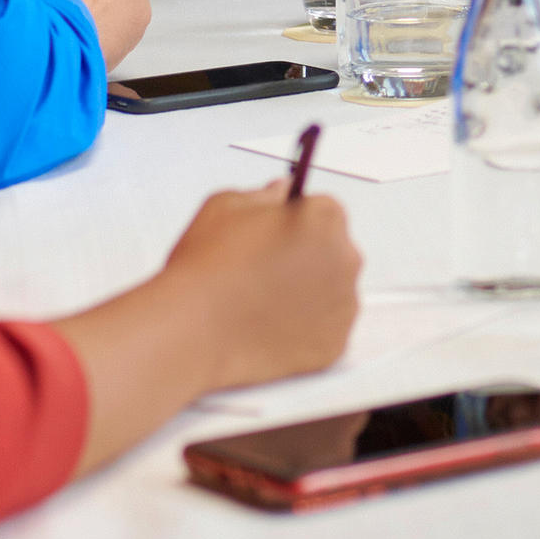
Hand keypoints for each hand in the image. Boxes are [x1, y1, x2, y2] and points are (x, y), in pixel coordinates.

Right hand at [157, 182, 362, 388]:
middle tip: (265, 271)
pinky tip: (270, 328)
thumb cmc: (207, 271)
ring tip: (263, 303)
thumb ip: (263, 195)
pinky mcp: (334, 345)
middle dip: (306, 257)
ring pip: (331, 293)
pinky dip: (305, 331)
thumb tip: (280, 193)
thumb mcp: (225, 207)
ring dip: (308, 294)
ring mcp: (343, 306)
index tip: (278, 234)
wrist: (194, 332)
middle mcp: (345, 260)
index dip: (297, 221)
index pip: (324, 211)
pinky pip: (326, 331)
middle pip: (333, 251)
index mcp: (323, 219)